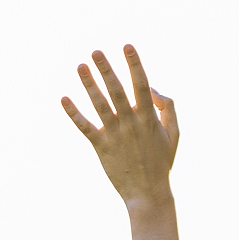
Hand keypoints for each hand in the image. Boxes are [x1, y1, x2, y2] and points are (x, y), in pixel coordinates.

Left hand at [62, 46, 178, 211]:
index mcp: (149, 119)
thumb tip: (153, 88)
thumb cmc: (161, 162)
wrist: (149, 193)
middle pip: (117, 91)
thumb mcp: (175, 134)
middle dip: (107, 69)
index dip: (135, 64)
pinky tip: (63, 99)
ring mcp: (115, 136)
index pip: (141, 86)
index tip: (127, 46)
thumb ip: (168, 108)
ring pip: (99, 105)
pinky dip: (74, 114)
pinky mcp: (102, 147)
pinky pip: (85, 128)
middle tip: (96, 51)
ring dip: (89, 84)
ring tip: (80, 65)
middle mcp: (131, 125)